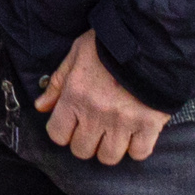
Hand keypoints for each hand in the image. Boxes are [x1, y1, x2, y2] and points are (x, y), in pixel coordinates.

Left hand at [32, 31, 168, 168]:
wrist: (152, 37)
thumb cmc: (111, 43)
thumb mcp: (77, 53)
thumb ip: (58, 82)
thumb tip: (42, 106)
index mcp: (76, 96)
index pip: (57, 134)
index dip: (63, 131)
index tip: (73, 124)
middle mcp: (96, 113)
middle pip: (82, 150)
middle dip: (86, 141)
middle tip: (96, 127)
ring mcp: (123, 122)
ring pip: (109, 157)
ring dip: (110, 147)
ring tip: (116, 132)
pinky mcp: (149, 124)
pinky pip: (139, 153)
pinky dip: (137, 147)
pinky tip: (136, 134)